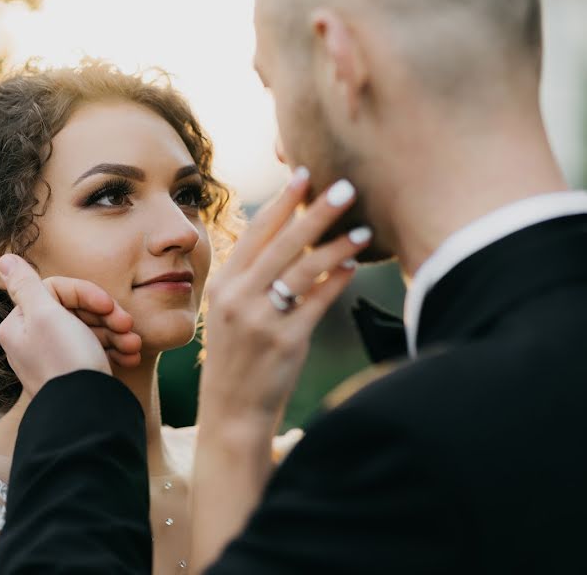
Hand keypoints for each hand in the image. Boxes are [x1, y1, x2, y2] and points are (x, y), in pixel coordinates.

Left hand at [0, 254, 141, 396]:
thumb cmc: (66, 362)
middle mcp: (33, 340)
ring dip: (117, 333)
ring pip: (89, 330)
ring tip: (134, 346)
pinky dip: (114, 350)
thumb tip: (3, 258)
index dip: (87, 293)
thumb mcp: (45, 315)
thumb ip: (25, 285)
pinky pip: (95, 352)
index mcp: (20, 324)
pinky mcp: (73, 374)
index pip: (57, 290)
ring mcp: (54, 358)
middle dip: (107, 316)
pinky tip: (131, 357)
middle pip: (75, 309)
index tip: (109, 306)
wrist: (85, 415)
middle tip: (129, 326)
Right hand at [200, 170, 369, 425]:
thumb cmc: (236, 359)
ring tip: (363, 228)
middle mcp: (238, 297)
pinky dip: (337, 281)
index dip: (283, 202)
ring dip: (336, 245)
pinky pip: (318, 302)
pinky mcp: (285, 342)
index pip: (256, 233)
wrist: (231, 411)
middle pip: (283, 243)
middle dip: (316, 212)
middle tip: (345, 186)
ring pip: (304, 270)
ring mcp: (260, 319)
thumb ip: (250, 277)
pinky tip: (354, 265)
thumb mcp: (229, 313)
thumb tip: (287, 239)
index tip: (304, 175)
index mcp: (223, 284)